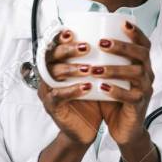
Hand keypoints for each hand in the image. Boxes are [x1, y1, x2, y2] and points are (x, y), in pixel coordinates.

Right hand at [37, 29, 101, 146]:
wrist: (86, 130)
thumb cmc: (90, 101)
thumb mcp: (94, 77)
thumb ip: (97, 60)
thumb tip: (113, 37)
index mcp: (56, 64)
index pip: (53, 46)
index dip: (59, 38)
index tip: (72, 31)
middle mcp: (48, 75)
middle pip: (50, 57)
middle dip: (67, 50)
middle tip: (86, 47)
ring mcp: (47, 91)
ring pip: (53, 74)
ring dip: (71, 69)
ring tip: (89, 68)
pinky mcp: (52, 107)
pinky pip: (58, 96)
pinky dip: (72, 90)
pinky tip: (87, 87)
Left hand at [93, 20, 154, 146]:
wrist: (124, 129)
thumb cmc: (114, 98)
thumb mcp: (110, 76)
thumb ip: (103, 60)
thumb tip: (81, 37)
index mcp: (142, 65)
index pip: (144, 44)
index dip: (136, 33)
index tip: (123, 22)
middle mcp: (147, 74)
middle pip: (142, 55)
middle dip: (122, 47)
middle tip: (102, 43)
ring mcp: (145, 90)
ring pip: (136, 74)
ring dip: (115, 69)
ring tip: (96, 68)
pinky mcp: (139, 106)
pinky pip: (131, 97)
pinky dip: (116, 91)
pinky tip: (102, 88)